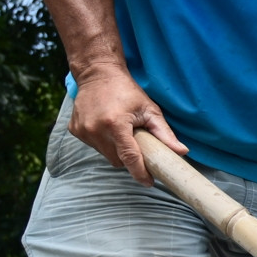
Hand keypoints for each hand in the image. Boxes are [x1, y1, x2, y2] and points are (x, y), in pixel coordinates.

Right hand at [70, 69, 186, 185]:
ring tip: (121, 132)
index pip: (129, 157)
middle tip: (137, 145)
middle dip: (130, 158)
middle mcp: (95, 130)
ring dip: (116, 150)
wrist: (97, 74)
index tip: (149, 182)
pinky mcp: (75, 130)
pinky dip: (104, 143)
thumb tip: (182, 152)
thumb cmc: (127, 91)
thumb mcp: (149, 110)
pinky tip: (107, 128)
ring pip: (106, 155)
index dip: (140, 173)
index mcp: (115, 125)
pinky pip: (95, 147)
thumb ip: (164, 133)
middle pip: (118, 160)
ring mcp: (83, 131)